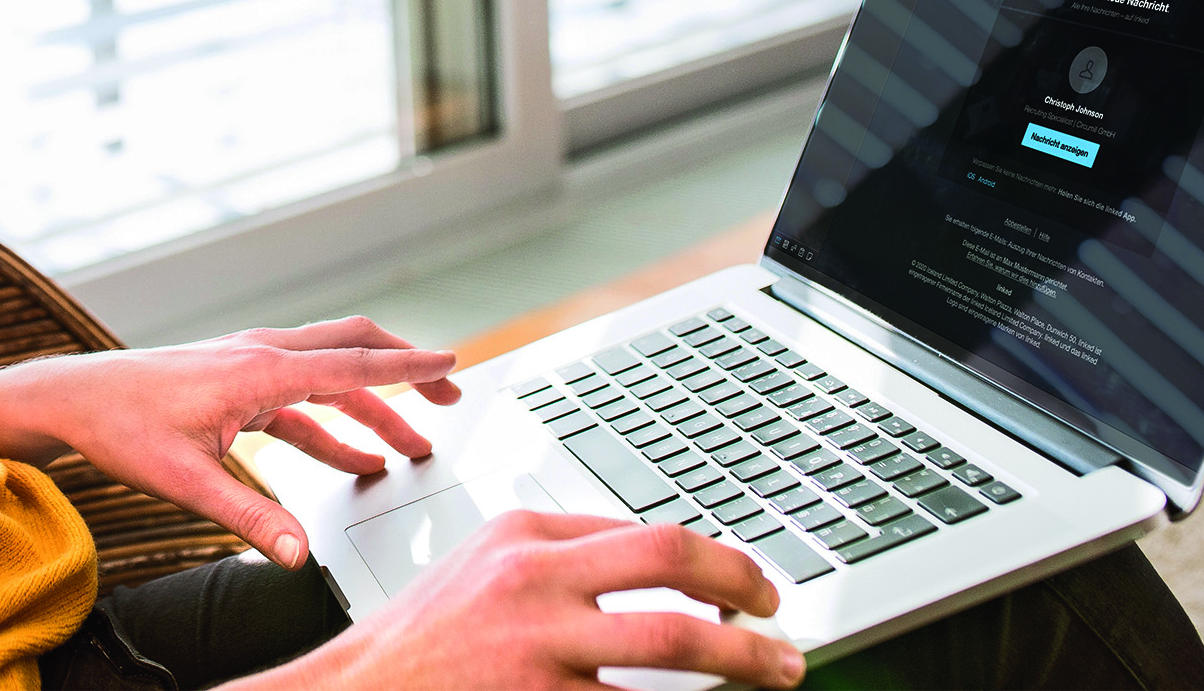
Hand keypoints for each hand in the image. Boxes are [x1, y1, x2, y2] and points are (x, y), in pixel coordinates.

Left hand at [0, 317, 458, 568]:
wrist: (75, 400)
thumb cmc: (121, 428)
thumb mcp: (186, 481)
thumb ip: (249, 519)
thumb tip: (297, 555)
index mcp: (257, 370)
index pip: (350, 364)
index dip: (407, 367)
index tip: (451, 364)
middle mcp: (258, 355)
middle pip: (350, 351)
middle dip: (403, 372)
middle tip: (449, 394)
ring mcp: (247, 364)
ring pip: (327, 375)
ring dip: (371, 408)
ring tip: (410, 446)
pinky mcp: (235, 382)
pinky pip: (299, 399)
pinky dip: (332, 425)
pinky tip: (352, 462)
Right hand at [247, 511, 804, 689]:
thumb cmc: (423, 639)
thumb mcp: (483, 568)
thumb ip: (559, 558)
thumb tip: (657, 567)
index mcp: (523, 533)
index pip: (648, 532)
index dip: (719, 561)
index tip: (752, 587)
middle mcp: (533, 578)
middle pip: (670, 561)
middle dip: (746, 588)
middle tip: (781, 620)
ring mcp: (537, 645)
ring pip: (674, 643)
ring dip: (745, 660)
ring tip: (779, 672)